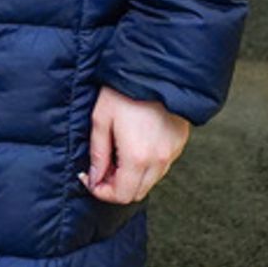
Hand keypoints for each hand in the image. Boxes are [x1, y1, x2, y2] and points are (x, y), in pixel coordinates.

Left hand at [81, 85, 190, 204]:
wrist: (156, 72)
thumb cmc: (125, 91)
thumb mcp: (101, 119)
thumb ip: (98, 153)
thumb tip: (93, 177)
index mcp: (137, 157)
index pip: (121, 195)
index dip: (102, 192)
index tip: (89, 179)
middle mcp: (158, 161)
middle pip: (137, 192)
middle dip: (116, 187)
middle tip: (101, 169)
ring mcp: (171, 154)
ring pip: (150, 182)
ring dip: (131, 177)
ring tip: (115, 156)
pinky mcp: (178, 145)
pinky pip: (160, 167)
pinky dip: (145, 166)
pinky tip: (133, 147)